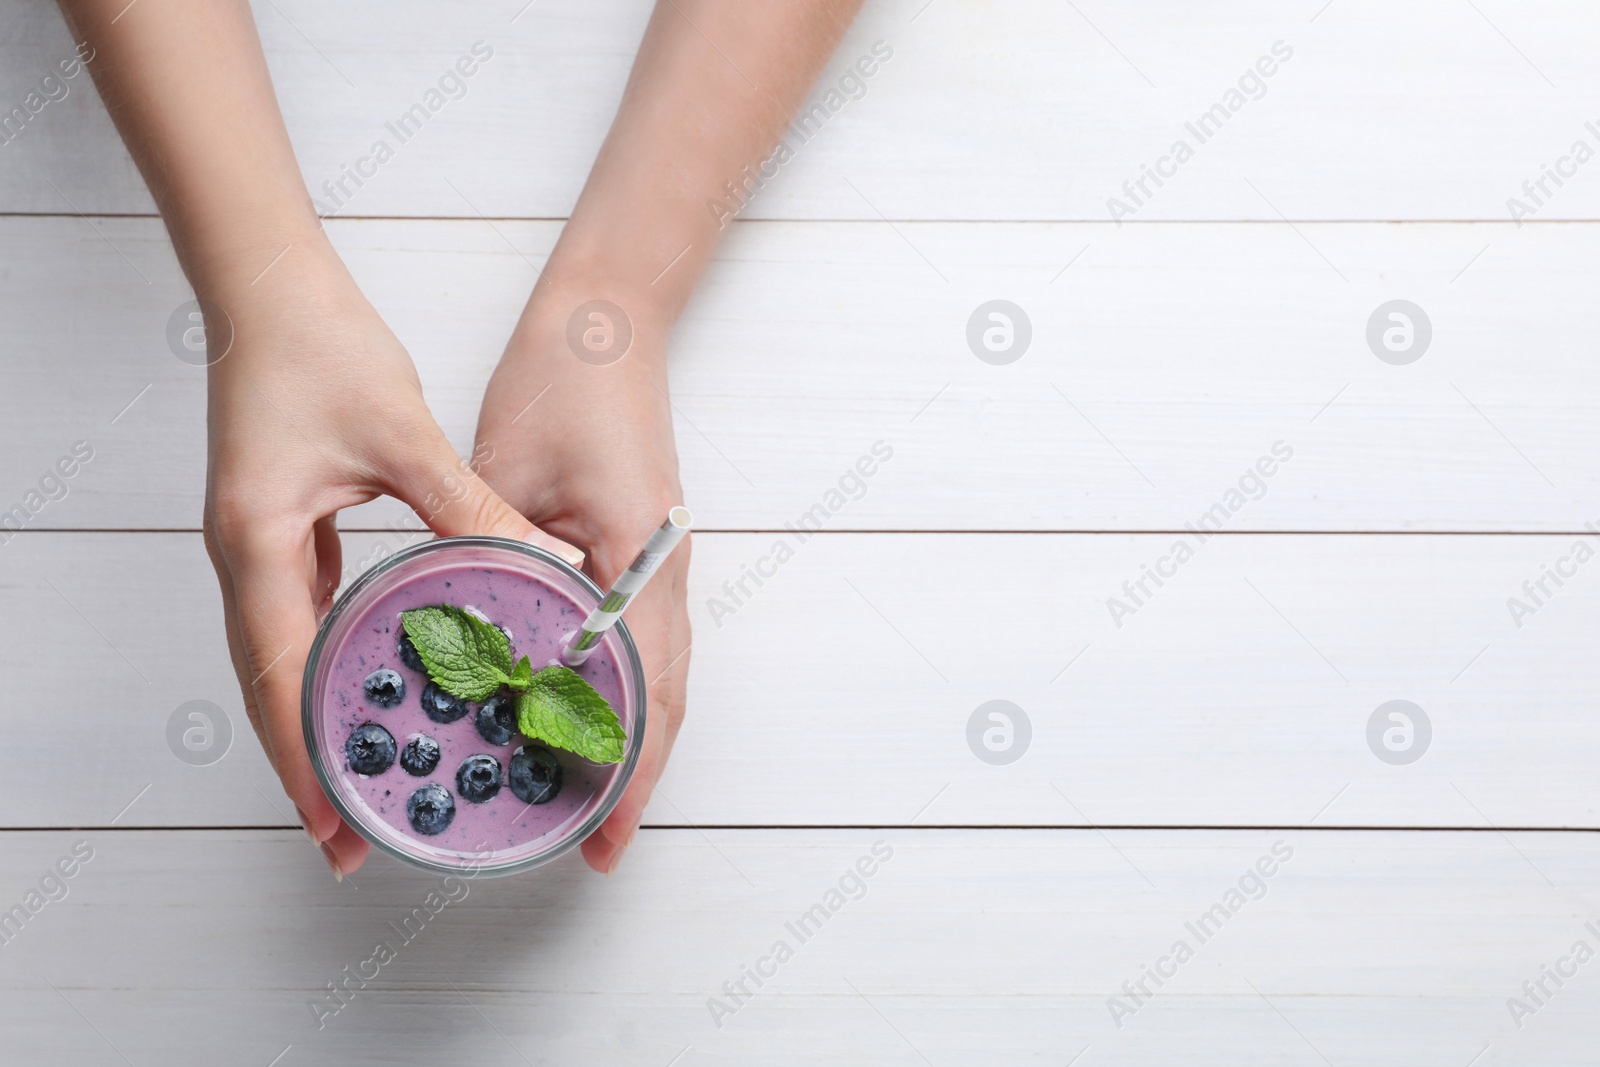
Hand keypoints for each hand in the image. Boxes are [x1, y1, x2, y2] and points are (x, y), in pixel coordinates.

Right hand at [201, 240, 541, 878]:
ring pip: (279, 659)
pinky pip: (298, 619)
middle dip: (305, 764)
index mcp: (256, 541)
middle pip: (267, 687)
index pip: (277, 675)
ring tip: (356, 782)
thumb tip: (529, 565)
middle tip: (346, 835)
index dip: (304, 755)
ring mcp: (254, 547)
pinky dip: (325, 665)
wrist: (269, 287)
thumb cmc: (319, 348)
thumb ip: (461, 505)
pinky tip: (364, 688)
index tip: (332, 821)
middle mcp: (242, 557)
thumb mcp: (399, 433)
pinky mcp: (277, 532)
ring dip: (313, 722)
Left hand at [473, 291, 690, 874]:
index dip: (627, 769)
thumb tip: (465, 638)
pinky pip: (643, 639)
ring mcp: (662, 560)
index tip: (604, 833)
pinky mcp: (644, 548)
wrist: (609, 319)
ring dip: (633, 737)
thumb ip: (494, 555)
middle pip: (667, 696)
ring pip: (661, 673)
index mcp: (639, 556)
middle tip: (596, 842)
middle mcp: (665, 569)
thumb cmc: (564, 382)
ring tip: (588, 794)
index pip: (645, 687)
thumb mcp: (510, 471)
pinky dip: (622, 689)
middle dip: (635, 775)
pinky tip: (581, 710)